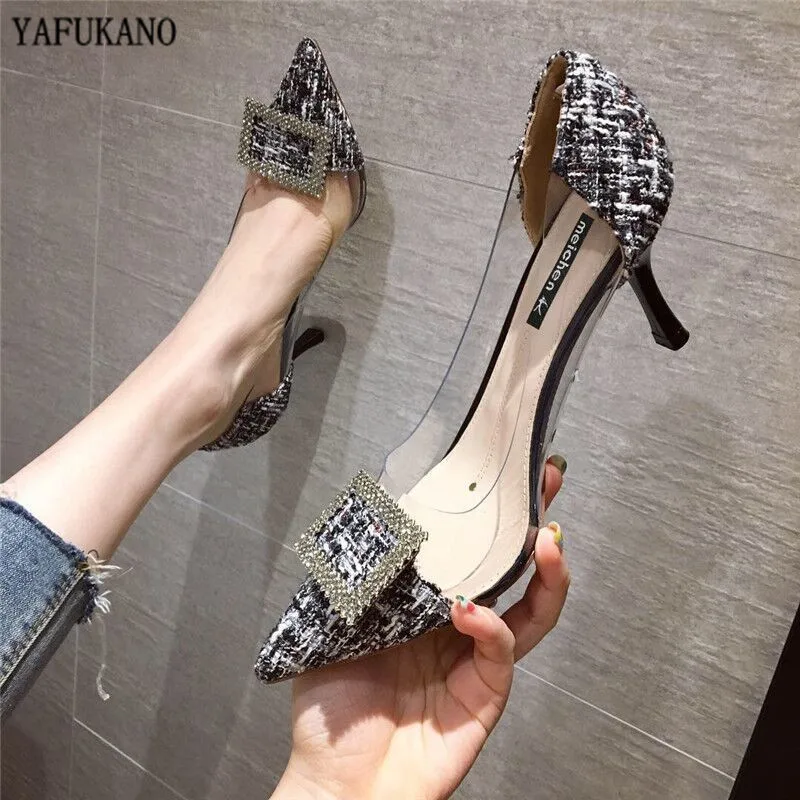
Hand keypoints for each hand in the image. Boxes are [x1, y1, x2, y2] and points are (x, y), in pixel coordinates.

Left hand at [273, 459, 568, 799]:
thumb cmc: (330, 709)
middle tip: (548, 484)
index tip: (497, 473)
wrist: (337, 783)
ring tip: (545, 539)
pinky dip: (492, 627)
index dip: (485, 513)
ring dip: (545, 572)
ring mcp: (475, 658)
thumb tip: (372, 512)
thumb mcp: (330, 624)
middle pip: (509, 568)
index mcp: (421, 604)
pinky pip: (501, 650)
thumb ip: (356, 575)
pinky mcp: (485, 694)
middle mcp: (455, 625)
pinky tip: (470, 613)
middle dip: (533, 523)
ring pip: (530, 608)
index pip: (465, 548)